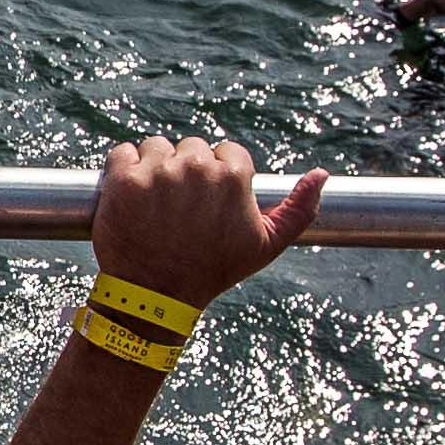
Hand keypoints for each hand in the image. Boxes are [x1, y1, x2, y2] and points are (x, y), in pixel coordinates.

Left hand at [88, 138, 324, 315]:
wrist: (155, 297)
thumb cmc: (213, 270)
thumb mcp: (266, 247)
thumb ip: (299, 210)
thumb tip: (323, 175)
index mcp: (232, 177)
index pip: (227, 153)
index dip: (220, 179)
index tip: (209, 204)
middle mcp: (195, 168)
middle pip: (193, 148)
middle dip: (188, 172)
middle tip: (181, 209)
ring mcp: (156, 172)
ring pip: (158, 147)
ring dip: (156, 167)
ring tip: (155, 203)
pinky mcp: (122, 179)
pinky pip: (123, 153)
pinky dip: (124, 169)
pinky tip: (132, 196)